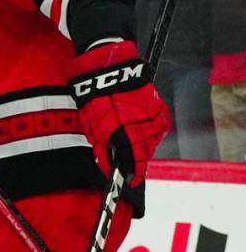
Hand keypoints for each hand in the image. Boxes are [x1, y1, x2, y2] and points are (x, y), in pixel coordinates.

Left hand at [68, 41, 170, 186]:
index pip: (134, 162)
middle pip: (145, 153)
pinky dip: (148, 132)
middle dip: (136, 160)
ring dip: (142, 145)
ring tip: (129, 140)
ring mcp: (154, 117)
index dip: (133, 173)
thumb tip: (107, 168)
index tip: (131, 181)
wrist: (108, 70)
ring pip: (152, 141)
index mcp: (125, 134)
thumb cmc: (95, 98)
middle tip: (128, 162)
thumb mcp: (91, 128)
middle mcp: (143, 127)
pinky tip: (137, 128)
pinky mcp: (159, 108)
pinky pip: (157, 127)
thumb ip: (101, 150)